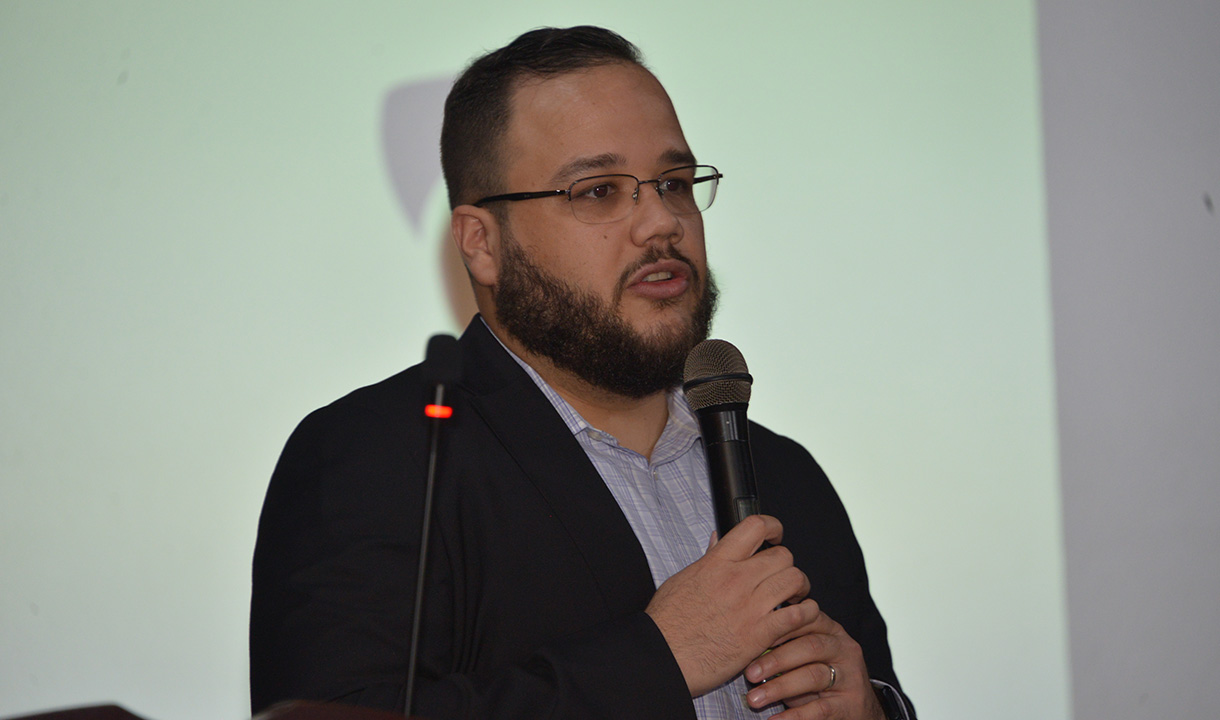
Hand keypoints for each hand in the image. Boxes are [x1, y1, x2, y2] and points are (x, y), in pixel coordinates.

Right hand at [644, 515, 817, 696]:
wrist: (663, 657)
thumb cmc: (667, 623)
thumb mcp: (683, 579)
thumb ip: (707, 559)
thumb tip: (718, 540)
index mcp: (717, 563)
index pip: (755, 527)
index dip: (773, 527)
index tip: (775, 536)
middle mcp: (736, 580)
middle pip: (783, 555)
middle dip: (787, 564)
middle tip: (782, 576)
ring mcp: (750, 607)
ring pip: (795, 580)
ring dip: (799, 587)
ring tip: (793, 597)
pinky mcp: (759, 634)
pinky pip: (797, 615)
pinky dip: (805, 613)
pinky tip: (799, 616)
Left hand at [742, 606, 884, 719]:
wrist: (859, 707)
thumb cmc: (823, 675)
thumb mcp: (809, 654)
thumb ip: (788, 643)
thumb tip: (748, 643)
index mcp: (831, 631)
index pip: (806, 620)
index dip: (778, 628)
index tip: (752, 638)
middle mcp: (843, 649)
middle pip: (809, 647)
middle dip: (775, 659)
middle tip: (749, 673)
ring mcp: (850, 677)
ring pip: (813, 676)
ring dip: (779, 687)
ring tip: (754, 698)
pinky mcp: (849, 705)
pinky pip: (819, 709)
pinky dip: (794, 716)